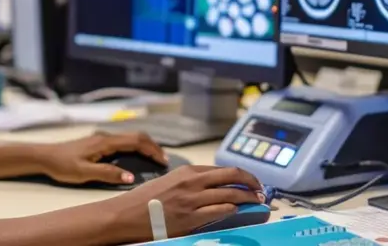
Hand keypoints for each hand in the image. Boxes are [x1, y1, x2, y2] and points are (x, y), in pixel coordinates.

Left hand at [37, 131, 167, 184]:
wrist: (44, 156)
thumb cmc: (62, 165)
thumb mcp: (84, 173)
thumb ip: (107, 174)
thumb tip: (131, 176)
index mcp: (105, 142)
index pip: (135, 141)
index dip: (152, 150)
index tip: (163, 162)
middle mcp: (106, 136)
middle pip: (136, 136)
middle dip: (152, 146)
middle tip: (163, 160)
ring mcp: (101, 138)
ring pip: (129, 137)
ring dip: (144, 146)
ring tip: (154, 158)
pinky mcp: (97, 142)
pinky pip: (122, 141)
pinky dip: (134, 147)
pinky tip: (135, 157)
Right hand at [105, 165, 265, 242]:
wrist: (126, 214)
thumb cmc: (145, 199)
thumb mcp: (170, 182)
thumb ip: (191, 182)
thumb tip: (213, 187)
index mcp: (187, 172)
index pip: (224, 170)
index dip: (243, 175)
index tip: (251, 182)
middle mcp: (192, 182)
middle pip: (232, 177)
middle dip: (251, 183)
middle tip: (261, 190)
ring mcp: (192, 200)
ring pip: (231, 195)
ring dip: (247, 199)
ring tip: (255, 203)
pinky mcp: (190, 218)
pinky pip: (219, 211)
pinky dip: (232, 210)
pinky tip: (238, 212)